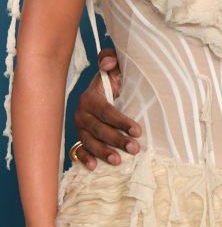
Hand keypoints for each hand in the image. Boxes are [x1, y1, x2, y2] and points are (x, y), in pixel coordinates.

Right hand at [73, 49, 140, 168]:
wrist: (103, 90)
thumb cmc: (113, 81)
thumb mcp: (115, 68)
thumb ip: (112, 59)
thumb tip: (107, 64)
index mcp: (90, 97)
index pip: (106, 111)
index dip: (121, 122)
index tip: (138, 130)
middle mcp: (82, 113)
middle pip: (99, 129)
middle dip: (117, 140)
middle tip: (134, 148)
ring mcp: (80, 127)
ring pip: (90, 142)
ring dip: (103, 152)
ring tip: (118, 160)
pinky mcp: (80, 137)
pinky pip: (79, 150)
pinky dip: (85, 158)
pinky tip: (94, 167)